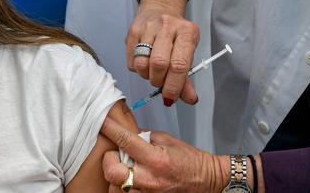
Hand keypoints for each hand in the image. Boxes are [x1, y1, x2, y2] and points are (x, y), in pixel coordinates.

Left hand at [100, 117, 228, 192]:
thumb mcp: (168, 140)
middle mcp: (150, 179)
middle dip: (108, 160)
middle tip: (114, 154)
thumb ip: (144, 137)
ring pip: (115, 187)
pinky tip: (130, 178)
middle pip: (112, 172)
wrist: (206, 181)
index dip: (110, 129)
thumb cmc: (190, 161)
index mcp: (156, 159)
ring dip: (116, 175)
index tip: (102, 122)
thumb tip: (126, 133)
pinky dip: (122, 187)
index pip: (125, 141)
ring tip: (124, 167)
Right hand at [127, 0, 198, 103]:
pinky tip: (145, 62)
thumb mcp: (187, 53)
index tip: (170, 97)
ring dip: (147, 76)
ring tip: (153, 72)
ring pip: (142, 64)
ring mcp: (149, 27)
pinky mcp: (133, 31)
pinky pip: (132, 61)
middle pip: (159, 64)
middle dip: (159, 81)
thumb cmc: (175, 36)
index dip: (174, 86)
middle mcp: (168, 26)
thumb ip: (187, 78)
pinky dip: (138, 69)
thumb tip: (189, 99)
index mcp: (187, 32)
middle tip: (161, 83)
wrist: (160, 10)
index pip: (180, 64)